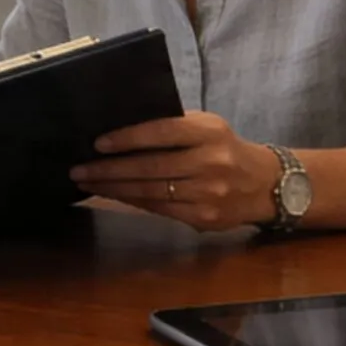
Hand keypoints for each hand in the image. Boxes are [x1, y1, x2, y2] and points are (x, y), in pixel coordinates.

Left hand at [70, 112, 280, 230]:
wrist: (266, 184)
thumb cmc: (225, 149)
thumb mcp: (207, 127)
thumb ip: (173, 128)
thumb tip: (121, 133)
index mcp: (209, 132)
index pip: (161, 132)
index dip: (127, 138)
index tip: (98, 143)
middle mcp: (211, 162)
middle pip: (150, 167)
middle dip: (109, 169)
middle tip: (79, 169)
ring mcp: (209, 193)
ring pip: (151, 192)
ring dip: (114, 188)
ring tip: (88, 183)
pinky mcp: (204, 218)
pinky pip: (160, 209)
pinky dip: (133, 202)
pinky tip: (115, 195)